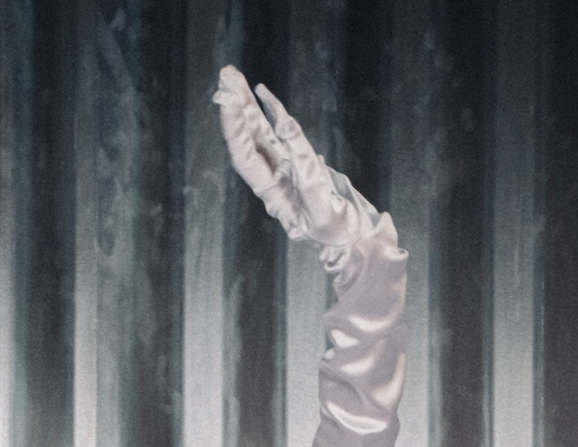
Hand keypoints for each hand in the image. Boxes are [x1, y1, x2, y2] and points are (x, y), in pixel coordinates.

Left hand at [213, 66, 394, 272]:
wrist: (351, 241)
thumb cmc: (336, 231)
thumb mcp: (321, 206)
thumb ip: (307, 173)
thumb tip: (290, 138)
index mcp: (273, 192)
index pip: (246, 155)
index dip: (234, 128)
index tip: (226, 99)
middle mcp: (273, 178)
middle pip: (249, 137)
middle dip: (237, 106)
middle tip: (226, 74)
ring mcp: (285, 170)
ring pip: (260, 132)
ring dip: (247, 104)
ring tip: (233, 75)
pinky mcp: (299, 164)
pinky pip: (281, 134)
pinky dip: (272, 113)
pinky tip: (263, 94)